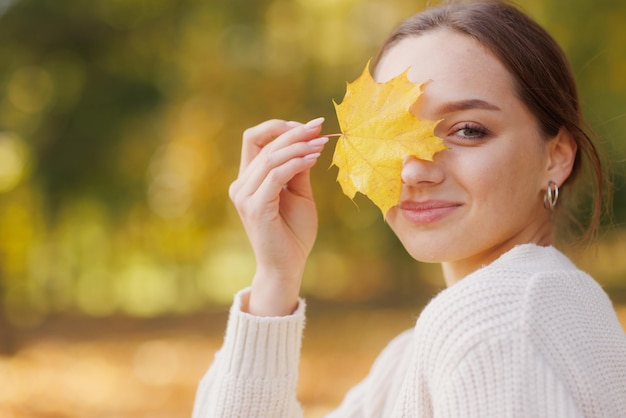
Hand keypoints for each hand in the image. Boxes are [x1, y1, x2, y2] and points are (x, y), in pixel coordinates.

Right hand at [228, 117, 327, 315]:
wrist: (288, 266)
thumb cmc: (294, 232)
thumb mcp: (299, 194)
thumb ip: (298, 169)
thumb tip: (308, 140)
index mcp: (248, 180)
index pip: (255, 140)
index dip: (279, 127)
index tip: (309, 125)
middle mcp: (241, 185)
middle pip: (264, 145)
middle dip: (294, 133)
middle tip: (319, 128)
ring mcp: (245, 196)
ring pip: (270, 158)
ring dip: (298, 146)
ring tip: (321, 144)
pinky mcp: (256, 207)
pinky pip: (276, 175)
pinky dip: (296, 163)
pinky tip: (314, 158)